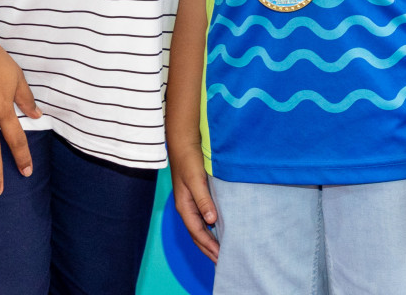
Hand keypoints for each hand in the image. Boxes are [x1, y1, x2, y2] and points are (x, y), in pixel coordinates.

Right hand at [168, 139, 219, 261]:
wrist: (183, 143)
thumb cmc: (189, 160)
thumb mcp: (197, 180)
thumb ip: (204, 200)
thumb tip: (211, 221)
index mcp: (184, 206)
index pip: (197, 232)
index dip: (209, 245)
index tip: (221, 256)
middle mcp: (186, 207)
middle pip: (196, 235)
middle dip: (208, 249)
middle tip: (222, 262)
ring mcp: (189, 203)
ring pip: (199, 228)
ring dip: (209, 241)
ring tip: (220, 252)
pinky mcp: (195, 197)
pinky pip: (202, 220)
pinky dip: (209, 230)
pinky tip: (218, 231)